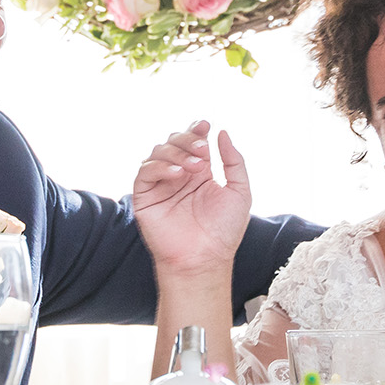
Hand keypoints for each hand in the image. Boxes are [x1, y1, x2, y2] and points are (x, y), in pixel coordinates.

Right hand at [132, 120, 250, 277]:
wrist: (205, 259)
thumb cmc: (224, 232)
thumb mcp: (239, 191)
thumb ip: (234, 161)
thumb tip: (222, 133)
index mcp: (199, 173)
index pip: (194, 142)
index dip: (197, 130)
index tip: (206, 125)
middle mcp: (178, 176)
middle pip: (174, 141)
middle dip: (188, 140)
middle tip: (202, 151)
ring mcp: (161, 185)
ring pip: (158, 151)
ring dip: (176, 152)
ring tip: (194, 167)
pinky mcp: (145, 197)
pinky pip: (145, 171)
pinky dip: (159, 166)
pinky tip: (176, 173)